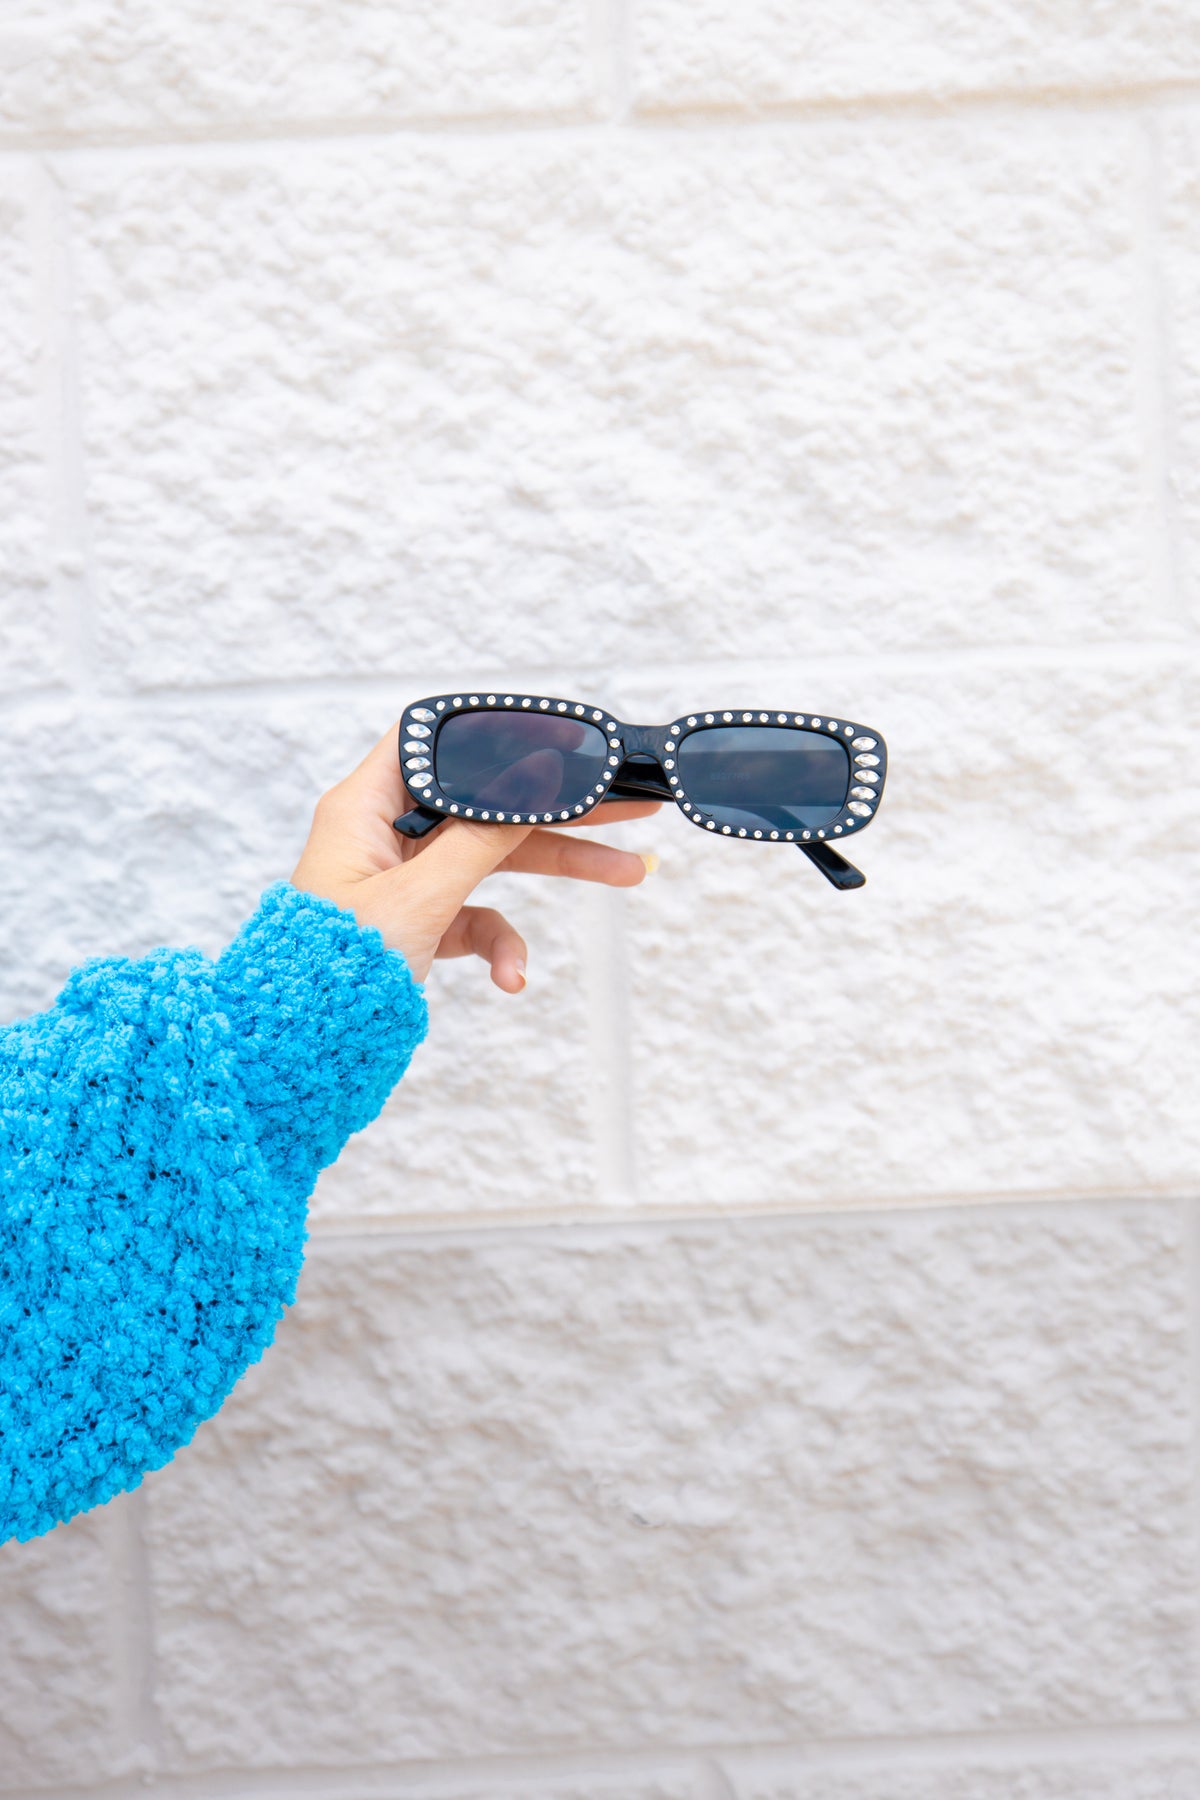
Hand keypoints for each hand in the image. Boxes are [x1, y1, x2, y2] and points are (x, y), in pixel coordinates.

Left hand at [289, 717, 662, 991]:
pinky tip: (514, 978)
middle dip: (561, 808)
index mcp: (366, 806)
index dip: (497, 734)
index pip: (435, 743)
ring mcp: (406, 877)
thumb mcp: (420, 898)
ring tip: (630, 873)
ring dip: (558, 867)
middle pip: (488, 804)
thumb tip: (536, 773)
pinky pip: (476, 916)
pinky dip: (501, 943)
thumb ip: (482, 837)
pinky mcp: (421, 920)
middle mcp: (386, 832)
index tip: (563, 740)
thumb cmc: (334, 966)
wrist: (304, 1047)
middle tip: (630, 803)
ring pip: (496, 857)